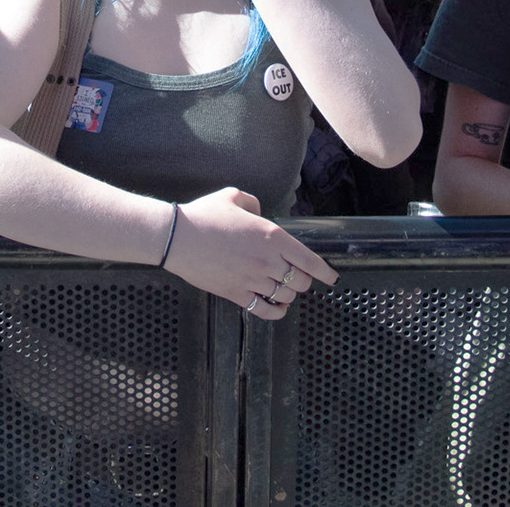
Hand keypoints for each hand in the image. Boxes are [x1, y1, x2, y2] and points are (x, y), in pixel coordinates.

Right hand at [161, 187, 336, 319]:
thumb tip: (259, 213)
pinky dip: (276, 312)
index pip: (310, 260)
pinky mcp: (236, 294)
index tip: (332, 278)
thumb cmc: (204, 215)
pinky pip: (264, 310)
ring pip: (285, 296)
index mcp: (271, 236)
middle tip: (300, 278)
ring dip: (289, 295)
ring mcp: (252, 279)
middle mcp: (267, 260)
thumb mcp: (233, 197)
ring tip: (285, 290)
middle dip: (304, 281)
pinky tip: (277, 308)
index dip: (325, 272)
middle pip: (300, 281)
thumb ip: (253, 203)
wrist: (177, 238)